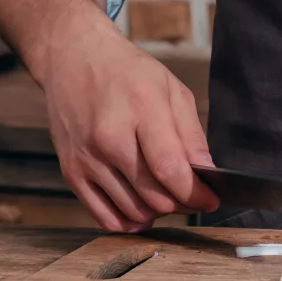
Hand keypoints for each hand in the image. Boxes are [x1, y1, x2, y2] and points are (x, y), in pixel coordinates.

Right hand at [34, 23, 217, 231]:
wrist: (73, 59)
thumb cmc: (126, 72)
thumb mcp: (170, 89)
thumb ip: (190, 134)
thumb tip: (206, 173)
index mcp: (140, 110)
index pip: (170, 169)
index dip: (195, 194)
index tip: (210, 200)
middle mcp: (109, 137)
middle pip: (153, 196)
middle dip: (181, 203)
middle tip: (190, 195)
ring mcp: (86, 157)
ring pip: (132, 211)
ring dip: (156, 213)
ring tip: (166, 196)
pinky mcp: (71, 171)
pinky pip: (103, 216)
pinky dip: (127, 221)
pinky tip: (141, 209)